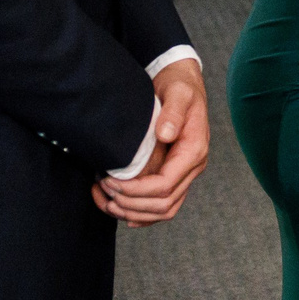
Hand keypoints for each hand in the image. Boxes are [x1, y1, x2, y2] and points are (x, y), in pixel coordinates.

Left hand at [95, 57, 209, 225]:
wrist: (183, 85)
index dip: (136, 190)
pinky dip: (141, 214)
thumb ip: (173, 112)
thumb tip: (165, 134)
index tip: (110, 182)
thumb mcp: (178, 93)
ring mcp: (185, 173)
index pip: (166, 185)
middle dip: (131, 204)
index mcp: (194, 151)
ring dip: (134, 213)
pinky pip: (162, 205)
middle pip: (164, 204)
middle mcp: (193, 167)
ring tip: (106, 203)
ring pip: (164, 210)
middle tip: (104, 191)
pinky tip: (121, 211)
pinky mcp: (175, 174)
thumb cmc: (180, 88)